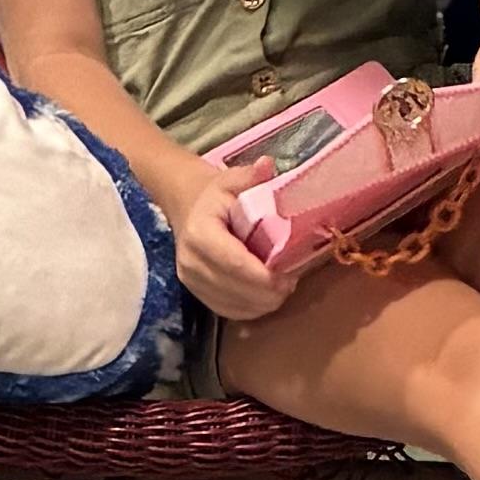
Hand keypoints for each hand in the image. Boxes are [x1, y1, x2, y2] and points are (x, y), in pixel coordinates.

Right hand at [170, 158, 298, 324]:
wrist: (187, 207)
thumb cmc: (216, 195)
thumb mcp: (232, 180)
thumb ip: (251, 177)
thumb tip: (267, 166)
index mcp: (200, 234)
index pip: (235, 265)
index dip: (265, 276)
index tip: (291, 275)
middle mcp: (190, 262)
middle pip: (236, 290)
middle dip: (270, 292)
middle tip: (292, 279)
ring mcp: (190, 282)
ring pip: (234, 307)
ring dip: (263, 302)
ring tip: (282, 285)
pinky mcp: (196, 294)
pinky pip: (229, 312)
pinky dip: (252, 308)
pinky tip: (266, 295)